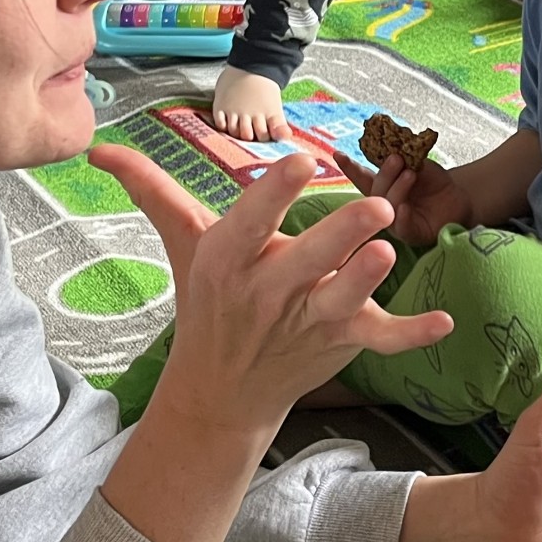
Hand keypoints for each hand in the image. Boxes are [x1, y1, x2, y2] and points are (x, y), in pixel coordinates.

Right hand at [90, 142, 451, 441]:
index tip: (298, 162)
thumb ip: (150, 189)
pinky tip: (445, 323)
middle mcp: (268, 292)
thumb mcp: (181, 242)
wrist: (219, 392)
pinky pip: (380, 341)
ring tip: (389, 251)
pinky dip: (412, 336)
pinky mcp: (340, 344)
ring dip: (365, 280)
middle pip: (304, 262)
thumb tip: (97, 148)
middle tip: (376, 208)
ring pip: (341, 300)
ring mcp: (307, 321)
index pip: (252, 222)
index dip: (275, 194)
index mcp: (230, 260)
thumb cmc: (207, 302)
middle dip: (339, 236)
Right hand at [332, 146, 474, 247]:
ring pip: (386, 208)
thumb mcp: (419, 164)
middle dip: (384, 174)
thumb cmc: (436, 182)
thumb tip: (388, 146)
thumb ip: (403, 158)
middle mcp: (384, 205)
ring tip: (410, 174)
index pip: (363, 177)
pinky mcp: (410, 234)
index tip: (338, 154)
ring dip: (397, 189)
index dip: (350, 168)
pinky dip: (401, 216)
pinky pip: (401, 227)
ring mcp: (394, 221)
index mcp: (383, 186)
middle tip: (396, 159)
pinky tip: (404, 207)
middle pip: (375, 191)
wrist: (460, 197)